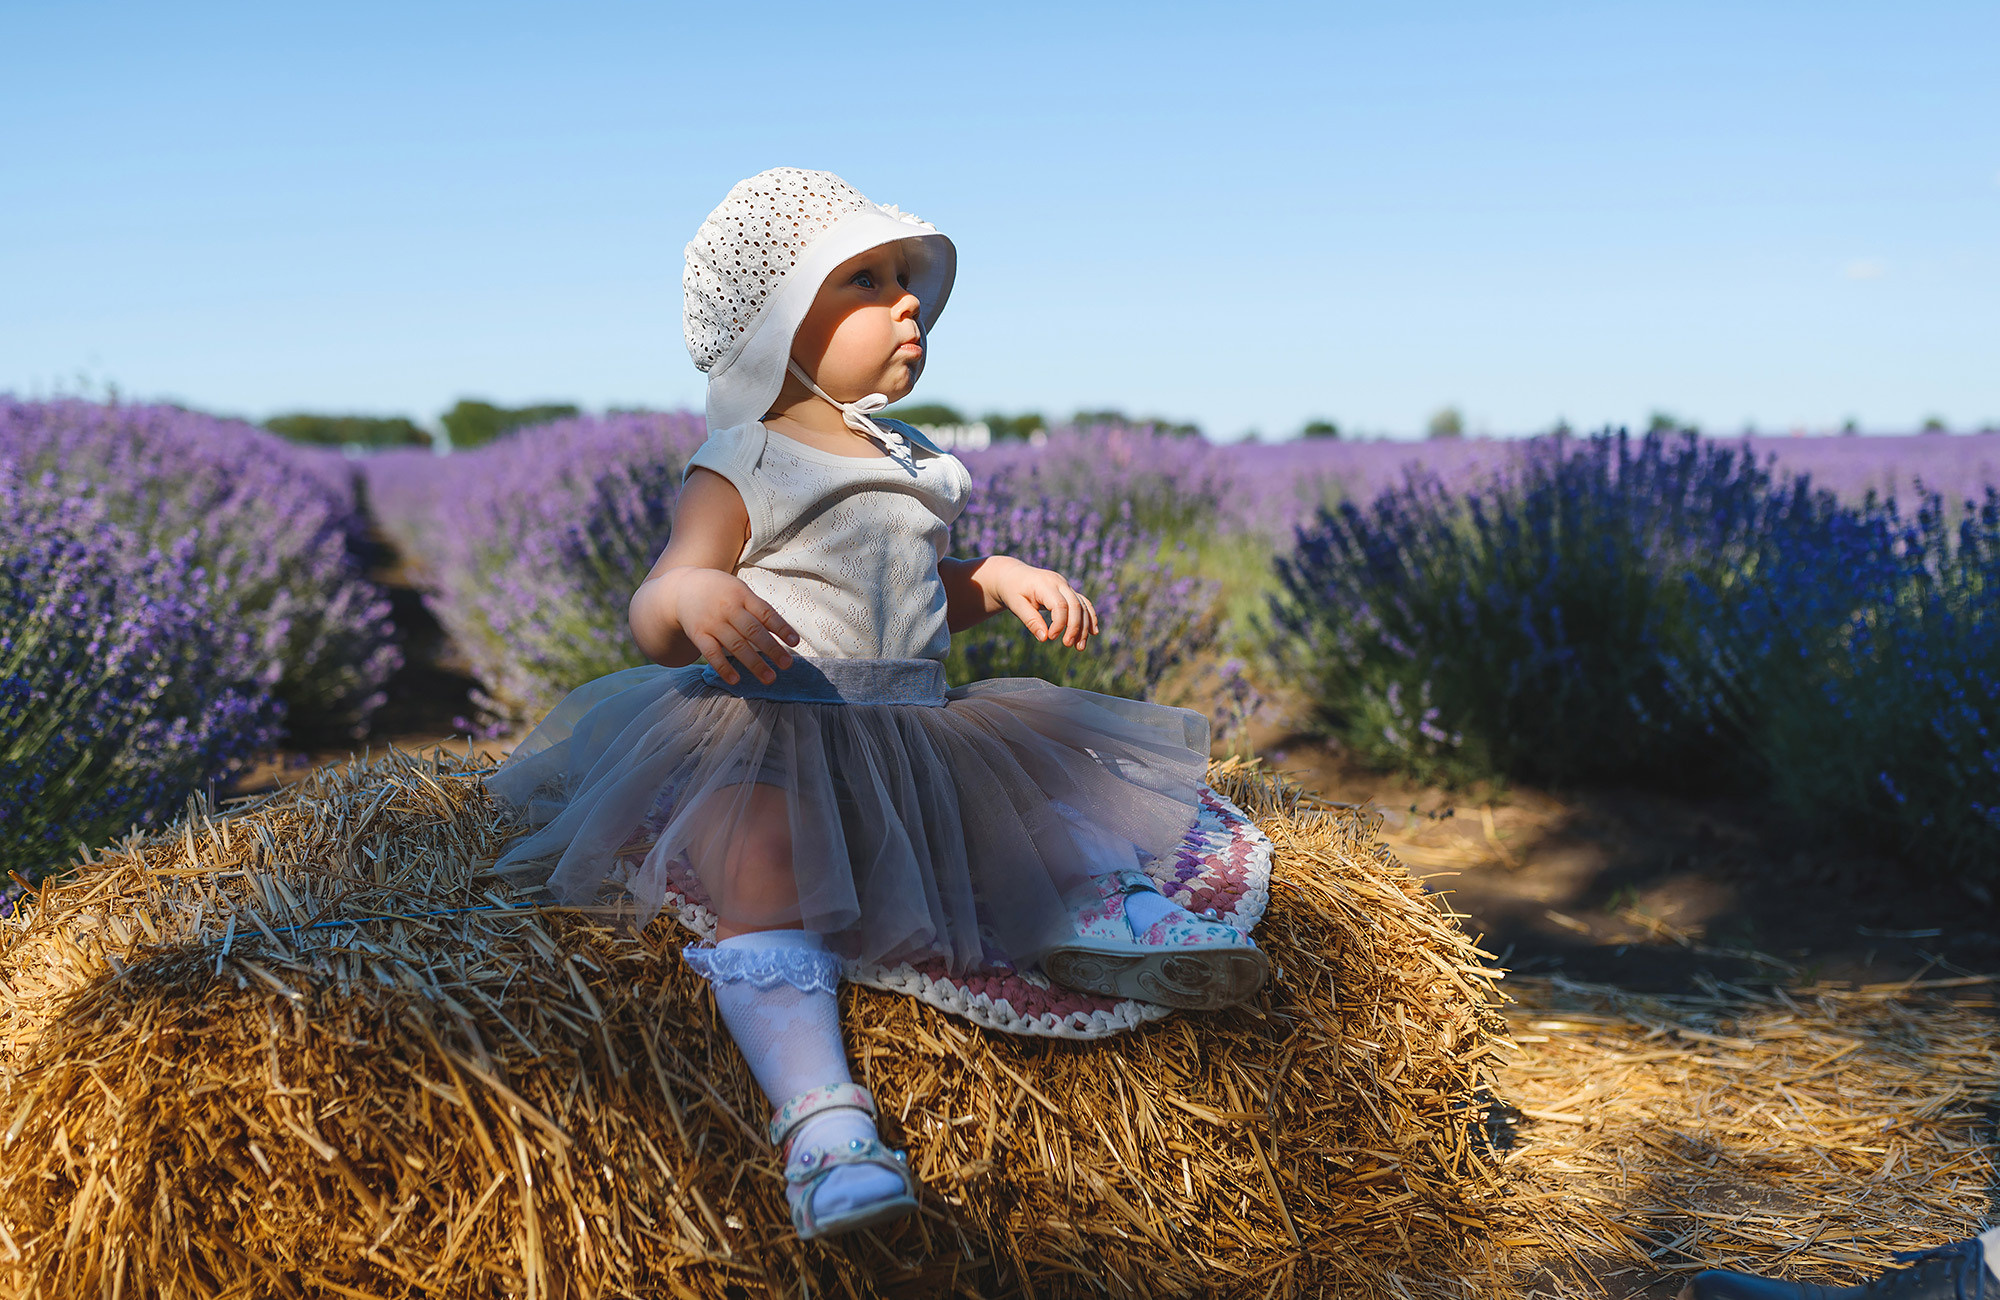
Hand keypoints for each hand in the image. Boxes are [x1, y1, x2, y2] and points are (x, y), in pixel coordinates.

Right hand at [670, 568, 800, 684]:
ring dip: (754, 663)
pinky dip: (724, 668)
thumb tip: (782, 633)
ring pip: (736, 645)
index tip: (795, 642)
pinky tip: (736, 680)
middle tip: (787, 665)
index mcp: (742, 595)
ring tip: (770, 678)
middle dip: (772, 649)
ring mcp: (712, 622)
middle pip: (753, 631)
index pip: (766, 613)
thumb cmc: (721, 591)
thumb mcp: (739, 590)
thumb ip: (757, 609)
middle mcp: (728, 608)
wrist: (683, 587)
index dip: (781, 627)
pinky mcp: (698, 634)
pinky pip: (712, 653)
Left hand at [986, 558, 1099, 648]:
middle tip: (1068, 645)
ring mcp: (1065, 585)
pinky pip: (1083, 603)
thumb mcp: (1016, 605)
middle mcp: (1059, 582)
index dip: (1059, 624)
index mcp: (1045, 584)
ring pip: (1082, 605)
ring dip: (1084, 627)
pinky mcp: (1068, 590)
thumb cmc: (1012, 590)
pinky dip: (1089, 617)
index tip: (1051, 637)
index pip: (1060, 605)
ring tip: (1080, 647)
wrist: (1012, 575)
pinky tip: (1093, 632)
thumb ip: (1030, 621)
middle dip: (1075, 627)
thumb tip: (1044, 638)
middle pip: (1076, 605)